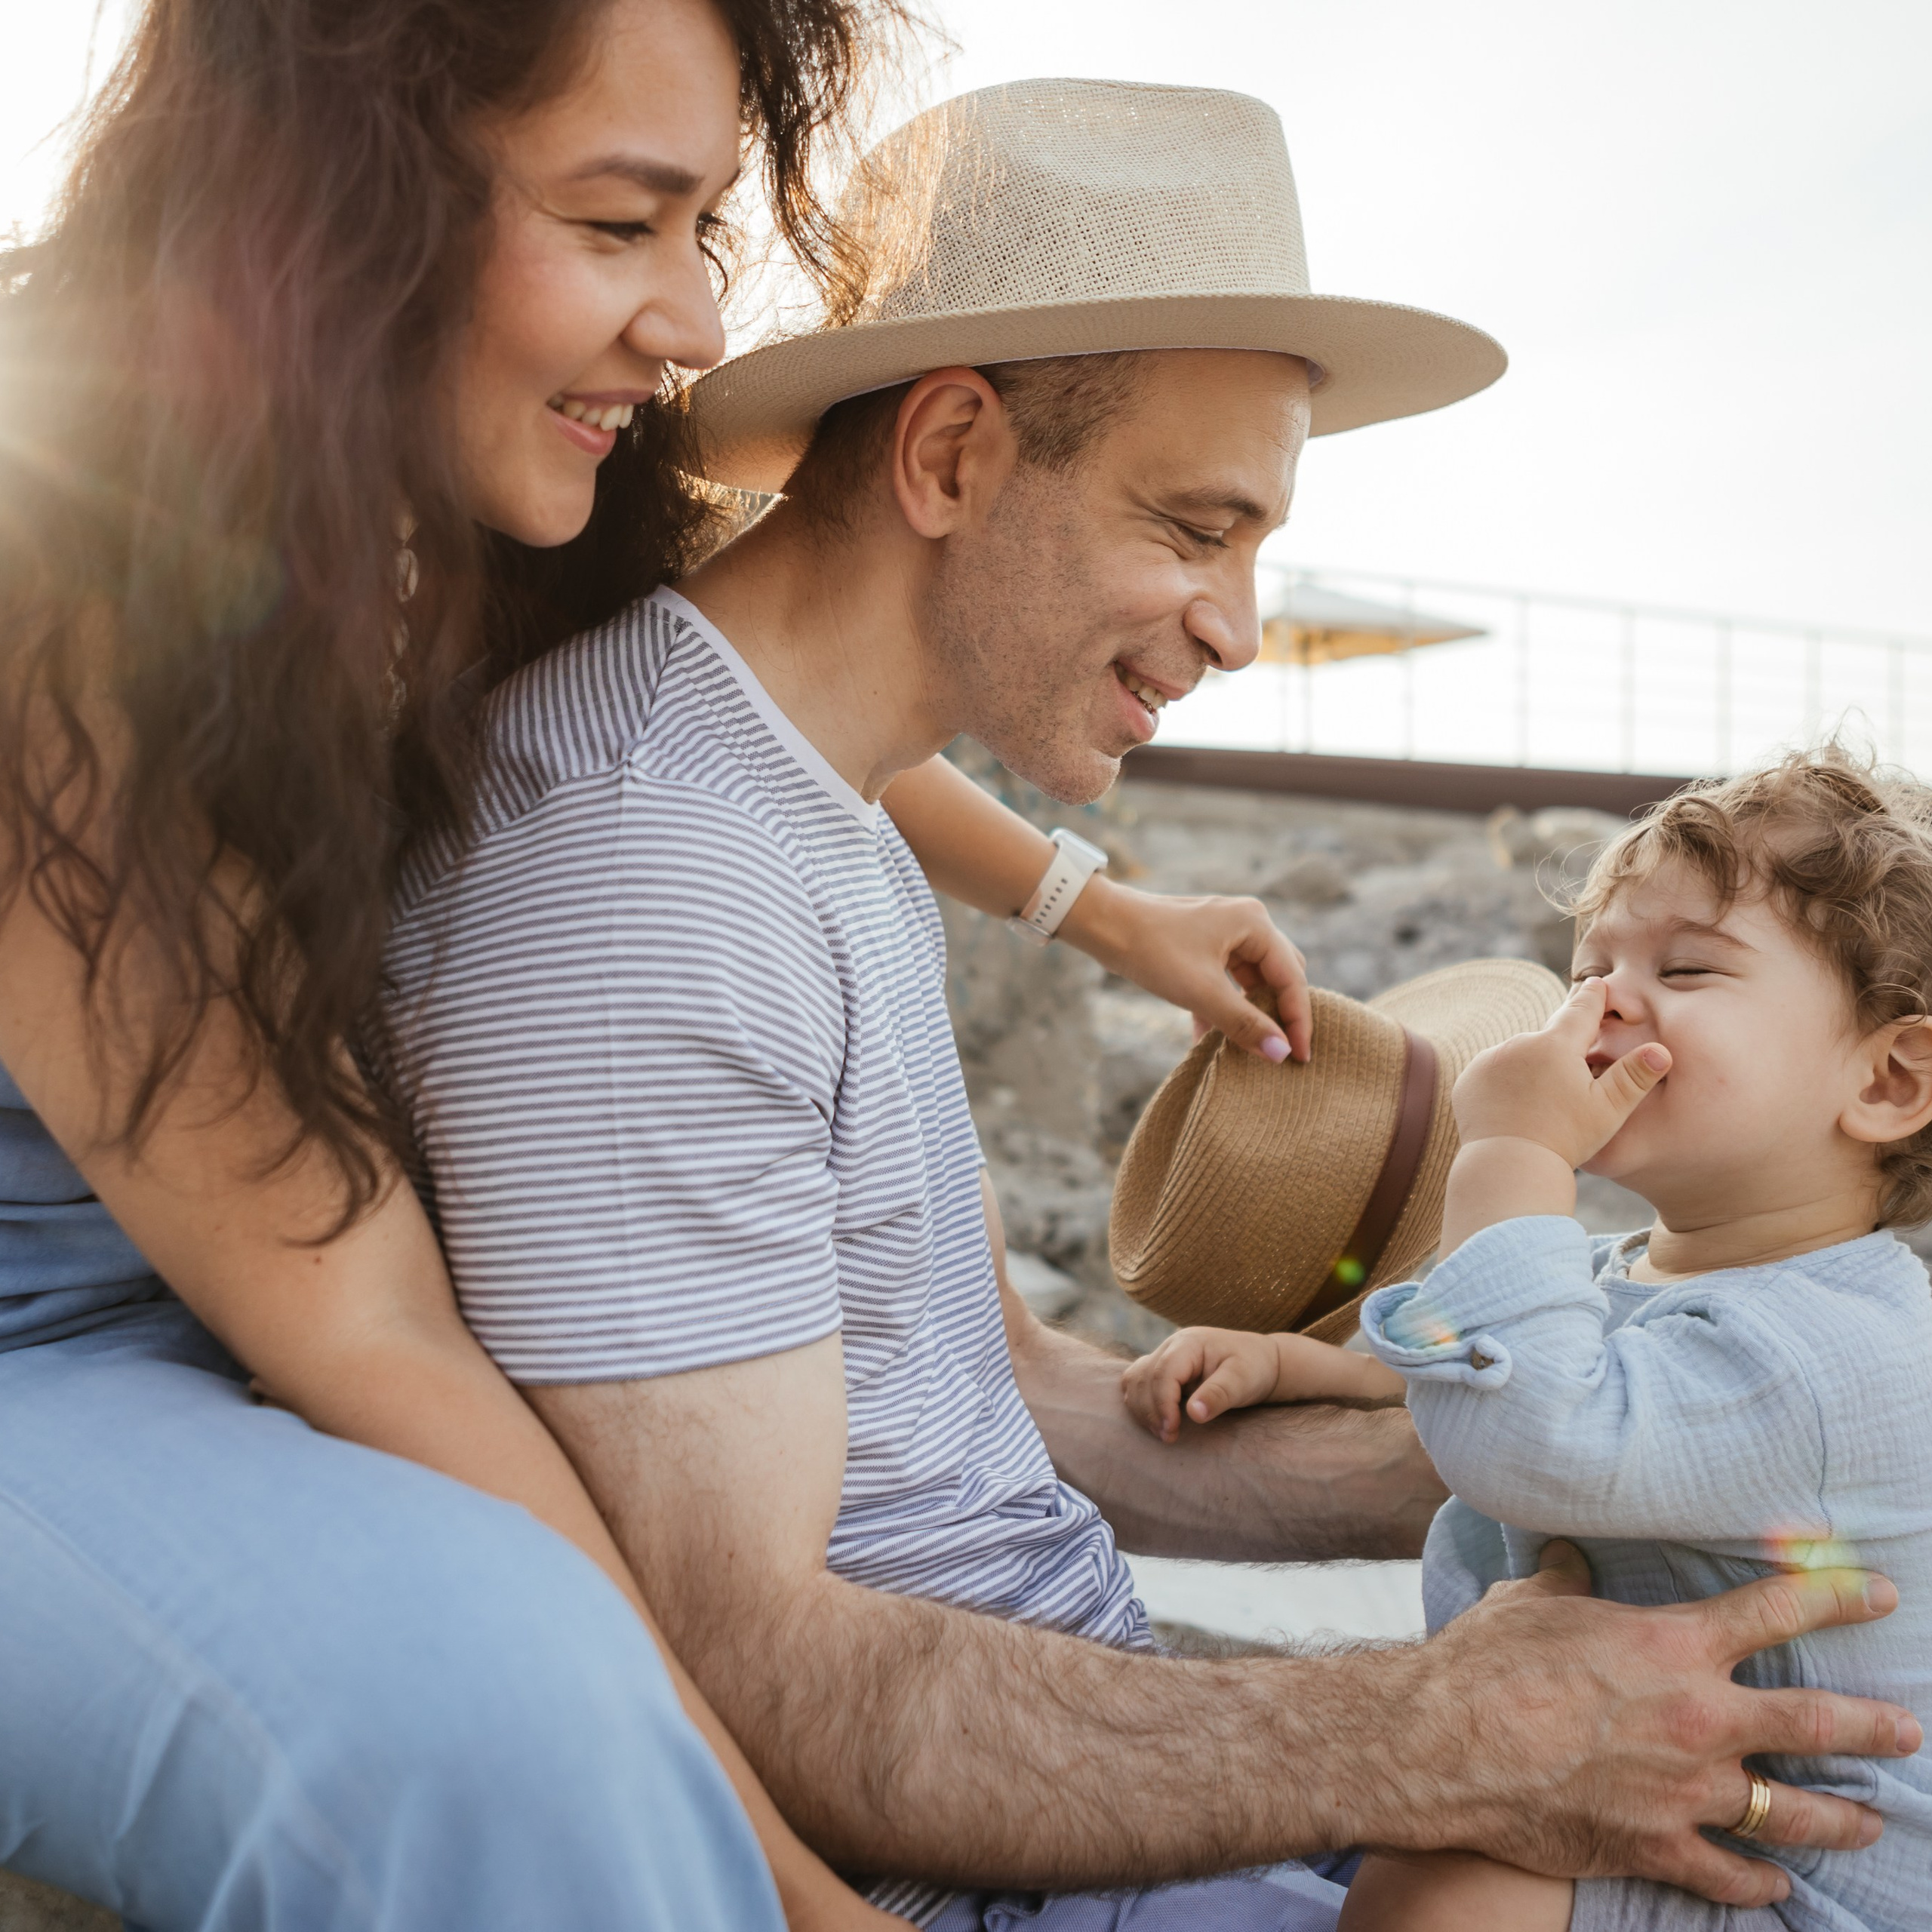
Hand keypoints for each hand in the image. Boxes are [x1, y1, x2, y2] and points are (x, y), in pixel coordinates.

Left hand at [1059, 877, 1311, 1061]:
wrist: (1103, 926)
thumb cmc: (1152, 950)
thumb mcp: (1201, 992)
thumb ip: (1244, 1024)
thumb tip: (1281, 1054)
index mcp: (1255, 924)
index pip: (1292, 978)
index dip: (1298, 1020)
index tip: (1299, 1058)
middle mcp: (1247, 924)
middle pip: (1280, 977)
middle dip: (1279, 1016)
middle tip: (1282, 1054)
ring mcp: (1225, 934)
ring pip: (1252, 983)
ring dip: (1248, 1015)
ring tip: (1249, 1051)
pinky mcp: (1204, 948)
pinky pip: (1226, 983)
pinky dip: (1222, 1009)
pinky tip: (1208, 1039)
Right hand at [1122, 1327, 1405, 1440]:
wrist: (1262, 1361)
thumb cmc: (1255, 1368)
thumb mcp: (1243, 1381)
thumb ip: (1219, 1395)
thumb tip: (1194, 1414)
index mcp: (1188, 1343)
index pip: (1162, 1373)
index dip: (1162, 1404)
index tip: (1172, 1432)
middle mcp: (1171, 1346)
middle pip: (1143, 1377)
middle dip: (1151, 1410)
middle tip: (1168, 1438)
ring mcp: (1164, 1355)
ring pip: (1135, 1379)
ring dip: (1142, 1408)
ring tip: (1162, 1432)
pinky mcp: (1163, 1368)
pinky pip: (1138, 1382)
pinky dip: (1140, 1402)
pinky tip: (1156, 1421)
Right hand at [1372, 1542, 1920, 1907]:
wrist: (1446, 1745)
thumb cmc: (1485, 1663)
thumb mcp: (1531, 1602)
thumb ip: (1567, 1580)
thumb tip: (1570, 1555)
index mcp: (1673, 1645)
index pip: (1776, 1610)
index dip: (1835, 1598)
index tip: (1879, 1594)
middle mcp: (1698, 1718)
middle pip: (1816, 1722)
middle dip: (1874, 1726)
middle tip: (1908, 1730)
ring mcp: (1685, 1792)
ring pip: (1793, 1812)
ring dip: (1840, 1818)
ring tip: (1870, 1822)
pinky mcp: (1655, 1846)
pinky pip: (1729, 1875)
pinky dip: (1758, 1883)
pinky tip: (1777, 1886)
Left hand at [1452, 978, 1668, 1168]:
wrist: (1507, 1166)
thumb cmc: (1565, 1140)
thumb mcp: (1608, 1110)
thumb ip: (1634, 1077)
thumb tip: (1662, 1050)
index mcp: (1556, 1044)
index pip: (1580, 1010)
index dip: (1593, 997)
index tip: (1597, 983)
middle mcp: (1520, 1043)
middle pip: (1549, 1038)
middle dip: (1563, 1048)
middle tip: (1573, 1073)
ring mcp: (1490, 1059)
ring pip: (1521, 1055)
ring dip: (1533, 1067)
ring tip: (1543, 1100)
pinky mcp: (1470, 1078)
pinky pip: (1494, 1072)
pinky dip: (1506, 1082)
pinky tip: (1516, 1105)